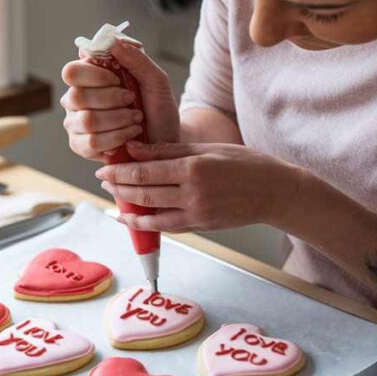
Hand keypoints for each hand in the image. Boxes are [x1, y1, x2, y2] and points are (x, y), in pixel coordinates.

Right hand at [60, 40, 179, 161]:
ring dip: (119, 120)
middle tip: (131, 102)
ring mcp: (75, 124)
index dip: (95, 76)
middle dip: (111, 100)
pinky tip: (129, 136)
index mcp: (88, 78)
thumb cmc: (157, 109)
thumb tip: (113, 41)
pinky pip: (91, 142)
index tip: (118, 80)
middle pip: (76, 96)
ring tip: (135, 120)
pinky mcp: (80, 146)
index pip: (72, 71)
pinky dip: (116, 138)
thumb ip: (136, 59)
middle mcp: (75, 99)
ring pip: (86, 120)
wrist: (166, 140)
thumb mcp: (156, 80)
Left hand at [95, 141, 305, 231]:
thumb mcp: (207, 148)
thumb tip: (135, 148)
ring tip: (114, 197)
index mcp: (193, 167)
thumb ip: (168, 150)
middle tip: (103, 180)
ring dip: (128, 207)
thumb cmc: (244, 163)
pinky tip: (132, 219)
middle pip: (144, 192)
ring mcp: (196, 213)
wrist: (273, 192)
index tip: (105, 167)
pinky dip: (146, 224)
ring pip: (151, 214)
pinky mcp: (200, 226)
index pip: (146, 170)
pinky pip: (166, 227)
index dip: (121, 171)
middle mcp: (192, 193)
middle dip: (119, 187)